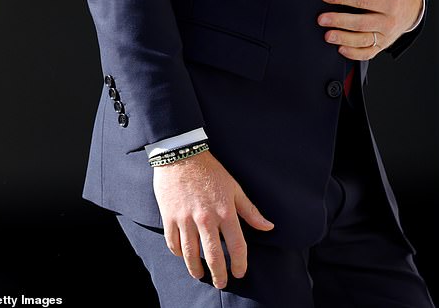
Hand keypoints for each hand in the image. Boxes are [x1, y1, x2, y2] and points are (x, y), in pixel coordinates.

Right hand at [152, 150, 273, 288]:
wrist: (182, 155)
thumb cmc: (211, 171)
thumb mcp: (234, 188)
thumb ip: (250, 211)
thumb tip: (268, 227)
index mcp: (225, 211)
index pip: (237, 246)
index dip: (240, 264)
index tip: (239, 273)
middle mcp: (206, 218)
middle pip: (214, 256)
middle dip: (219, 275)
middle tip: (221, 283)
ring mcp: (186, 219)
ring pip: (191, 255)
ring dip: (196, 269)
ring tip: (201, 275)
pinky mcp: (170, 218)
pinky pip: (174, 244)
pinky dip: (179, 254)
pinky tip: (184, 257)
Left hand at [317, 0, 422, 58]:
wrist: (412, 7)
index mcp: (390, 2)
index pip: (363, 0)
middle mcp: (389, 21)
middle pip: (361, 23)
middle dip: (340, 21)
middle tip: (322, 19)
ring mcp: (386, 36)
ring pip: (363, 41)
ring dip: (344, 39)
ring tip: (327, 35)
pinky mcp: (382, 46)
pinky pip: (368, 54)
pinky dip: (354, 54)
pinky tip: (340, 48)